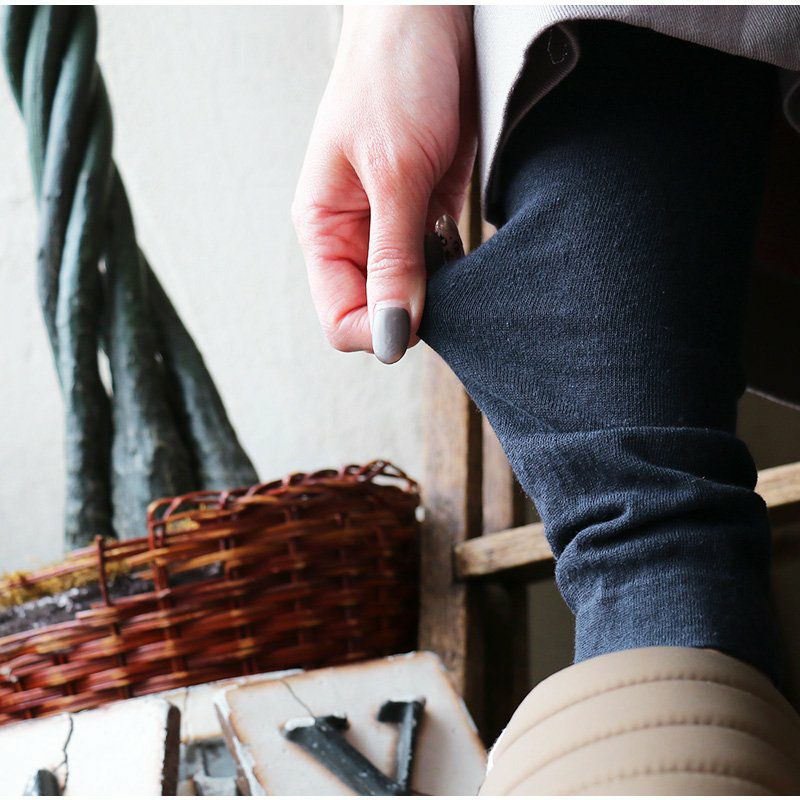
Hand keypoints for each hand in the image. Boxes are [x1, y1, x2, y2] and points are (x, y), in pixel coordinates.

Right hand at [292, 6, 475, 362]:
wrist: (431, 18)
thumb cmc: (395, 77)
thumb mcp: (395, 174)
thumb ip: (394, 260)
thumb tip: (392, 338)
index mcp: (324, 229)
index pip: (340, 318)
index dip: (380, 329)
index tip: (422, 313)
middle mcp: (354, 236)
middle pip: (379, 312)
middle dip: (415, 308)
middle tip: (446, 273)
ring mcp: (392, 226)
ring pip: (413, 292)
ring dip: (440, 286)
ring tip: (452, 244)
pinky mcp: (425, 212)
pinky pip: (440, 263)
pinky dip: (457, 263)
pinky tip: (462, 235)